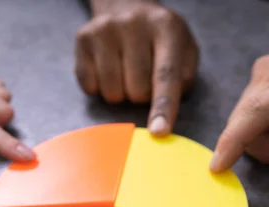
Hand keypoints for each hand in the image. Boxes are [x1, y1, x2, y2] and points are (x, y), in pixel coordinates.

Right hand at [75, 1, 197, 134]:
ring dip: (121, 93)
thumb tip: (163, 112)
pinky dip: (100, 87)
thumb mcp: (184, 50)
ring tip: (125, 72)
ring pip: (112, 92)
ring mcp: (105, 29)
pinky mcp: (83, 38)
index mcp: (166, 27)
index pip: (166, 75)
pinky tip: (107, 67)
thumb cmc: (159, 38)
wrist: (126, 5)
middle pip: (137, 90)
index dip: (163, 107)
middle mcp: (134, 24)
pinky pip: (90, 87)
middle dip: (142, 95)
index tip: (159, 132)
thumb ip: (182, 79)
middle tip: (143, 76)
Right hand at [209, 49, 268, 191]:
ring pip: (244, 119)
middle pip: (247, 120)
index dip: (234, 140)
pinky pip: (248, 111)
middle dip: (265, 147)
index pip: (259, 111)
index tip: (217, 165)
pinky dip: (266, 126)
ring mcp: (268, 66)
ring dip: (268, 138)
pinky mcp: (261, 70)